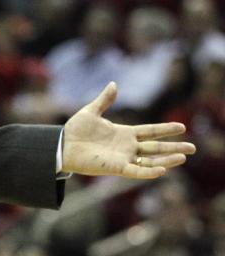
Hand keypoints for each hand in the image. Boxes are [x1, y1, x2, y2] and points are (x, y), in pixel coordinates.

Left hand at [62, 82, 194, 177]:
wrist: (61, 145)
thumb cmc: (75, 130)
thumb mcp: (91, 111)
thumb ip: (104, 100)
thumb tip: (113, 84)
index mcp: (124, 133)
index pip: (150, 132)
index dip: (165, 129)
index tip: (182, 127)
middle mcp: (127, 147)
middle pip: (155, 147)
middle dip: (174, 147)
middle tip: (193, 148)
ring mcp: (123, 158)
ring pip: (150, 160)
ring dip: (167, 159)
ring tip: (183, 157)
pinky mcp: (116, 168)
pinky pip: (136, 171)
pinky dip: (149, 171)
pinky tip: (162, 169)